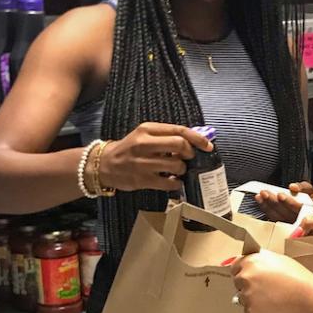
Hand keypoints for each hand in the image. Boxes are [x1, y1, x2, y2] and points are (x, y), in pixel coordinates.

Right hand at [97, 122, 212, 192]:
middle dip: (190, 153)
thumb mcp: (144, 135)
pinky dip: (176, 183)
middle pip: (179, 145)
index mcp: (147, 129)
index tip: (207, 146)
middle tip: (189, 158)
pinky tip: (173, 181)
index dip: (197, 138)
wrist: (104, 165)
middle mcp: (144, 144)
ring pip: (176, 165)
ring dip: (182, 169)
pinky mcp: (142, 180)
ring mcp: (142, 163)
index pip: (178, 130)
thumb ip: (166, 135)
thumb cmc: (129, 149)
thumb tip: (194, 140)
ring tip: (178, 170)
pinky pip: (169, 183)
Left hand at [230, 250, 312, 312]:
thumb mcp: (277, 258)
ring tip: (271, 296)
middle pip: (237, 283)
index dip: (243, 271)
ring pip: (242, 298)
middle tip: (265, 288)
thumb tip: (249, 261)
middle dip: (247, 285)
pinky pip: (249, 311)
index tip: (249, 276)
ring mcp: (246, 295)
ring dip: (253, 298)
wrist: (305, 296)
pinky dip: (258, 310)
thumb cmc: (296, 276)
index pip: (235, 267)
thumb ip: (259, 259)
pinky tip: (271, 305)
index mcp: (250, 261)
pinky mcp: (250, 310)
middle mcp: (245, 277)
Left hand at [254, 181, 312, 222]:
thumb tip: (293, 187)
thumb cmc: (311, 201)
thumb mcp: (311, 191)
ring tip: (261, 196)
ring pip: (279, 217)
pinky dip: (267, 210)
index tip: (280, 195)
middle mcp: (305, 221)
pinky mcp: (285, 228)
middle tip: (266, 193)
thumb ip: (304, 187)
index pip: (301, 207)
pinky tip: (262, 202)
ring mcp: (294, 226)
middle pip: (288, 213)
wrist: (309, 213)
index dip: (290, 202)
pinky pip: (275, 219)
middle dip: (275, 202)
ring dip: (268, 206)